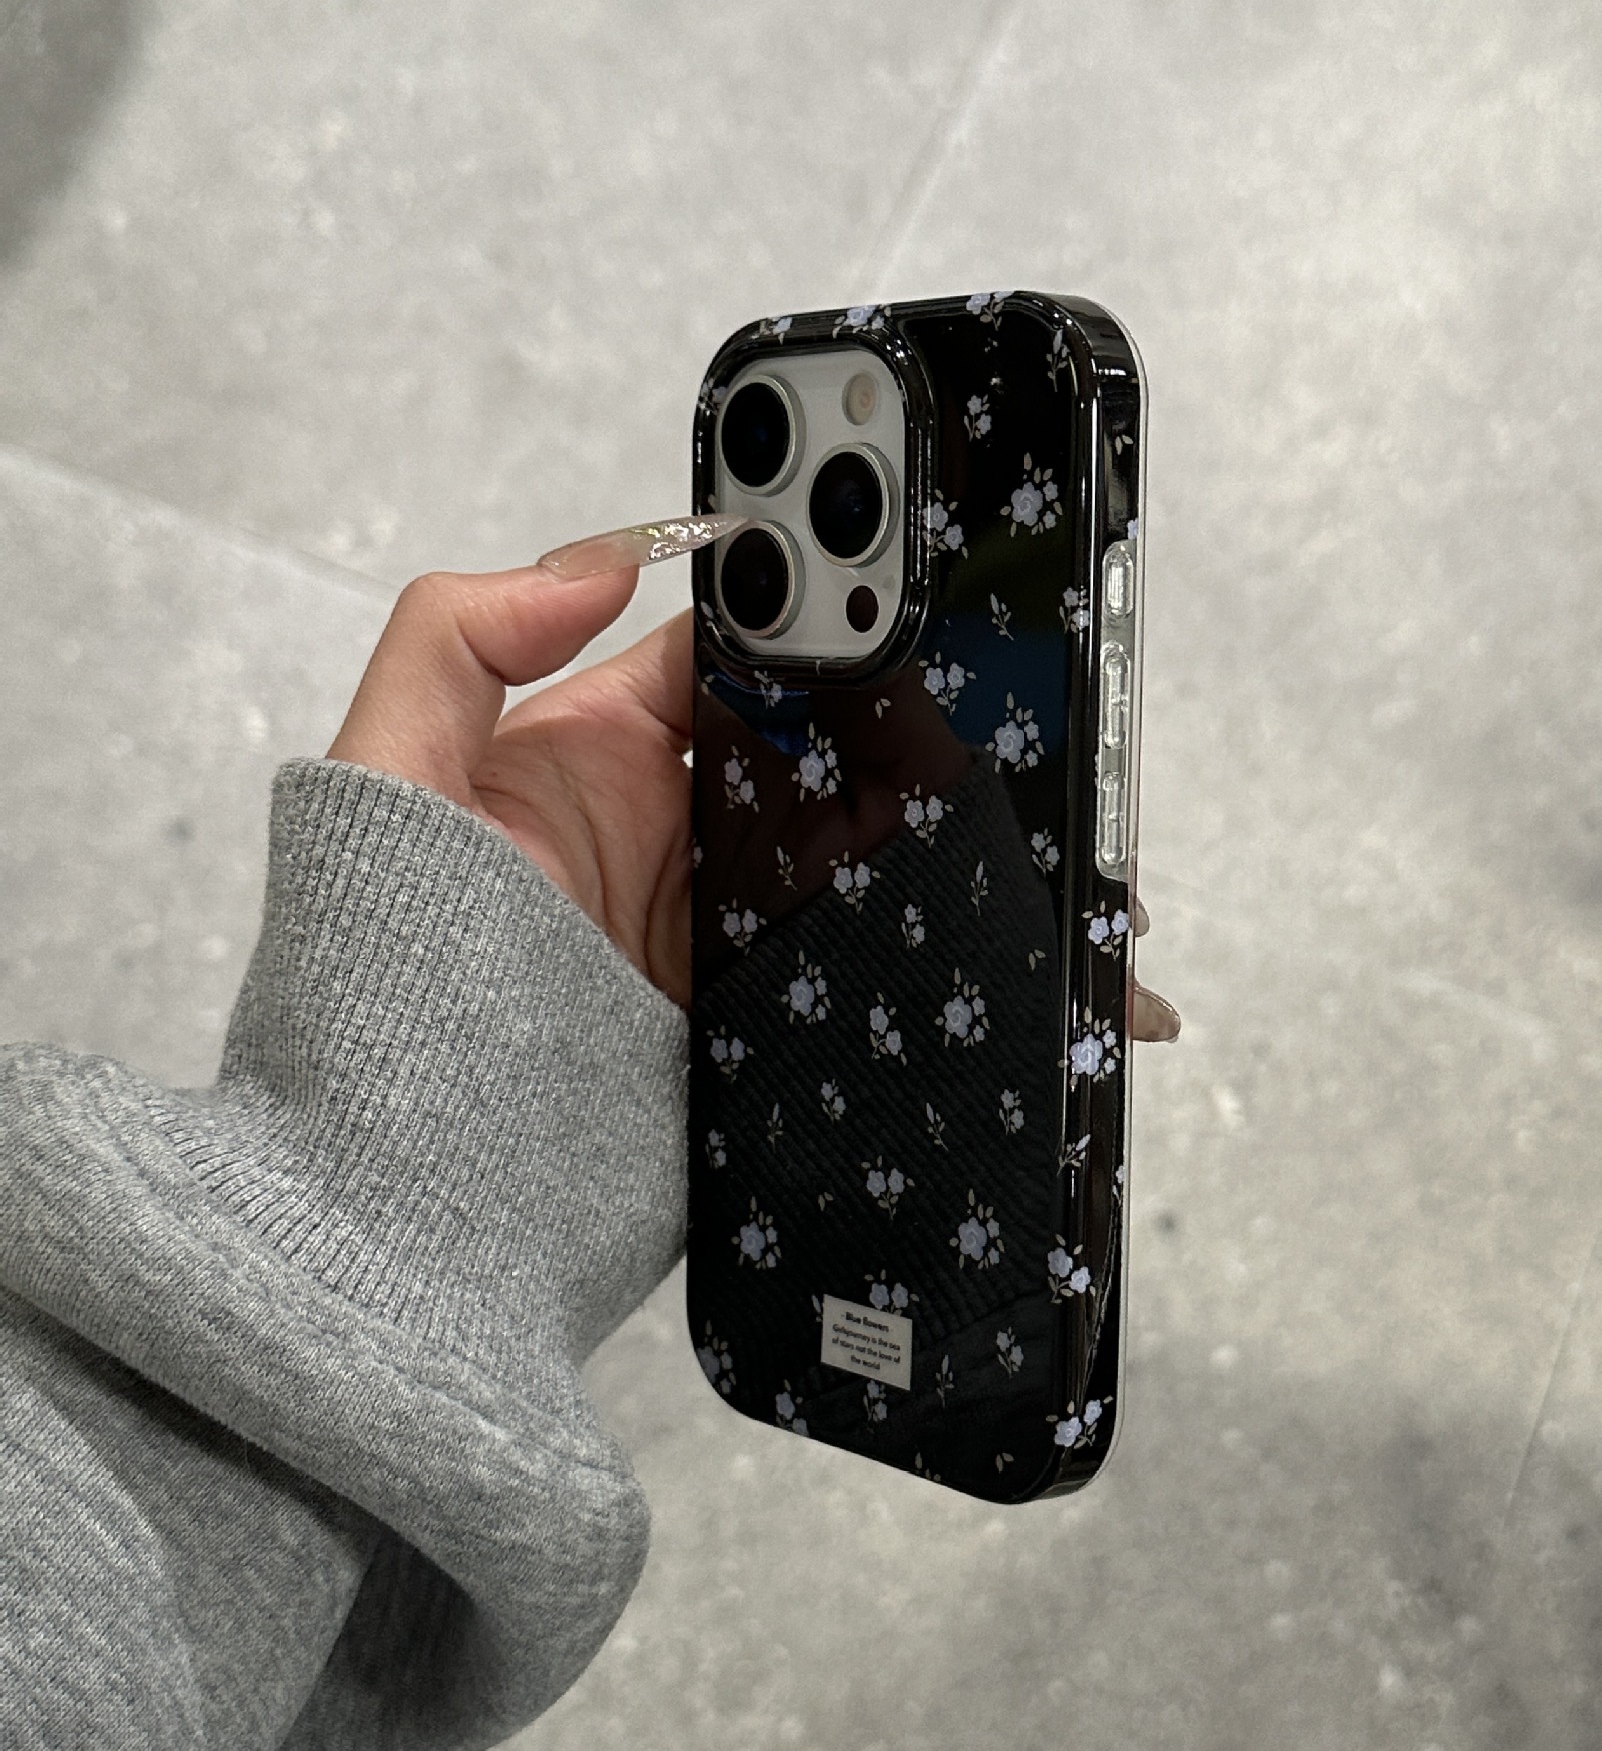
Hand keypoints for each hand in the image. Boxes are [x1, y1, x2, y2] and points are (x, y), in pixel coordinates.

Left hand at [328, 527, 1177, 1040]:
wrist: (411, 1195)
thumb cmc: (374, 989)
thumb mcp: (388, 777)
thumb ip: (462, 637)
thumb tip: (605, 555)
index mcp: (603, 750)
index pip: (736, 659)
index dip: (821, 625)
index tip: (916, 606)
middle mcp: (677, 833)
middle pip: (825, 758)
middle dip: (928, 746)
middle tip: (1042, 740)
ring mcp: (728, 930)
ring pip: (866, 865)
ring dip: (962, 860)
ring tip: (1078, 867)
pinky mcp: (763, 1017)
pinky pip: (865, 967)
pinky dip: (949, 965)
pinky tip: (1035, 976)